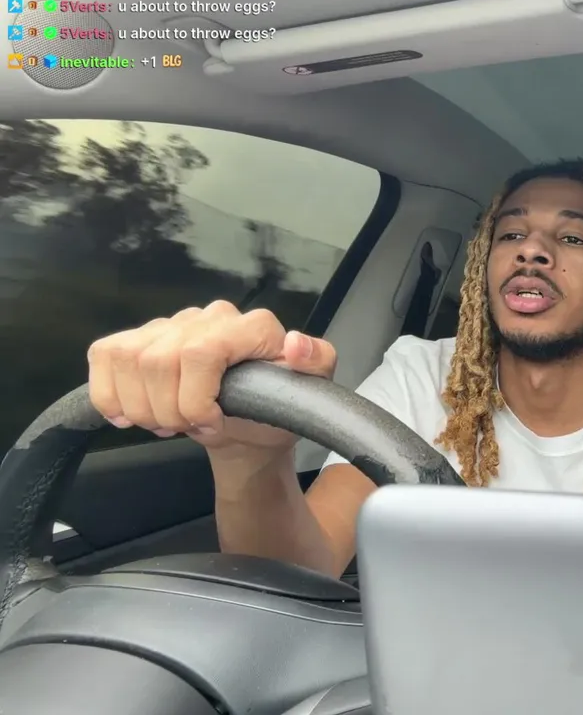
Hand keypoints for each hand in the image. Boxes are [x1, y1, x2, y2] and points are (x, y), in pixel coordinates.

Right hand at [87, 300, 337, 453]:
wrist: (250, 427)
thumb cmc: (277, 412)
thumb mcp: (310, 396)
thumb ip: (316, 365)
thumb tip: (295, 344)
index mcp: (252, 327)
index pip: (201, 350)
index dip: (195, 397)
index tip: (210, 423)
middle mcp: (211, 317)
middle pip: (157, 360)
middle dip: (167, 410)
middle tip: (187, 428)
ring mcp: (172, 324)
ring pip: (127, 358)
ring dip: (140, 405)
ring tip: (167, 422)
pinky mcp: (140, 337)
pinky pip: (105, 355)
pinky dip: (110, 393)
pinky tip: (131, 413)